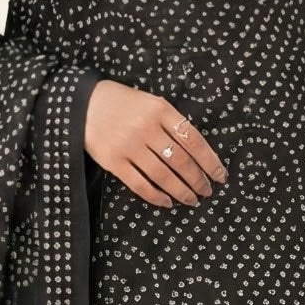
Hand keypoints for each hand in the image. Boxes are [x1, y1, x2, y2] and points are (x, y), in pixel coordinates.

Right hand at [84, 79, 226, 206]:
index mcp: (161, 110)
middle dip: (198, 180)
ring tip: (192, 200)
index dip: (210, 161)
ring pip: (163, 175)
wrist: (83, 104)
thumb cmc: (123, 104)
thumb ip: (171, 122)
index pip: (194, 140)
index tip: (220, 176)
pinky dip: (156, 196)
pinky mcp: (113, 161)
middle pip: (181, 161)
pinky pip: (139, 184)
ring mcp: (129, 145)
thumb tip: (197, 153)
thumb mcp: (151, 102)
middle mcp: (146, 128)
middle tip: (207, 191)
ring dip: (181, 191)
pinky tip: (167, 202)